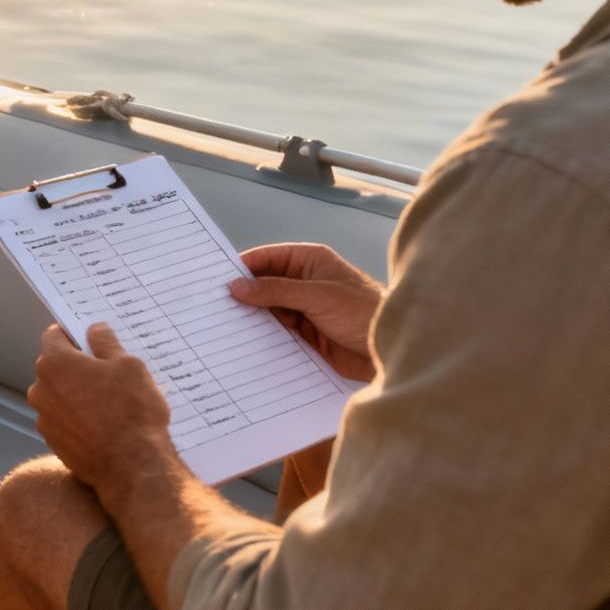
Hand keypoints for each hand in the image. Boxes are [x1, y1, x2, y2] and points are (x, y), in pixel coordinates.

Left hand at [28, 323, 179, 492]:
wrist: (131, 466)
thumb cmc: (131, 411)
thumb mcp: (128, 365)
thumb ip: (106, 342)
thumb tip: (95, 330)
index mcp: (55, 363)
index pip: (54, 335)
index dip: (73, 333)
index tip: (90, 339)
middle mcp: (41, 389)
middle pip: (56, 367)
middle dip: (78, 366)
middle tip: (108, 372)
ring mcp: (44, 418)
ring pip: (60, 395)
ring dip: (77, 394)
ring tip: (110, 402)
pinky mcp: (53, 442)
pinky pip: (64, 420)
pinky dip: (78, 418)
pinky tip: (104, 425)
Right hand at [232, 243, 384, 380]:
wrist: (394, 351)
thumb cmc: (366, 312)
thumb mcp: (317, 296)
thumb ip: (276, 290)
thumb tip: (238, 286)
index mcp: (309, 262)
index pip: (266, 259)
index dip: (242, 268)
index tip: (217, 280)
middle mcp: (304, 283)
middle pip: (263, 286)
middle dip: (243, 296)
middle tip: (215, 305)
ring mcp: (304, 310)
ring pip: (267, 311)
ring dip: (252, 319)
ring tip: (225, 326)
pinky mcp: (306, 335)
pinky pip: (276, 333)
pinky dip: (262, 337)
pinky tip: (246, 343)